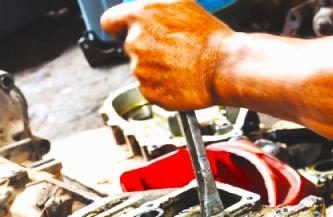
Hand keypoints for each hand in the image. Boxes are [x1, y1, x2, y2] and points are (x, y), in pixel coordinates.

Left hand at [101, 0, 232, 109]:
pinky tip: (179, 79)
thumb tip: (144, 10)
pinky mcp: (149, 92)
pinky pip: (150, 88)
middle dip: (146, 49)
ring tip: (180, 65)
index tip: (121, 32)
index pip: (109, 22)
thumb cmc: (209, 37)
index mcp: (140, 16)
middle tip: (171, 50)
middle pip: (129, 47)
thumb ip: (154, 6)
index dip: (116, 28)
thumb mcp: (181, 3)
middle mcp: (135, 42)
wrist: (223, 67)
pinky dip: (162, 86)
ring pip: (141, 69)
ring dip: (155, 68)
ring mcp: (140, 69)